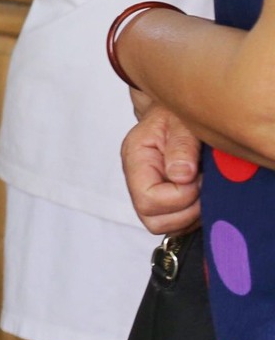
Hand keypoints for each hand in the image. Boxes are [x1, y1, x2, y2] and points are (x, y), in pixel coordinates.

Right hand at [121, 103, 202, 234]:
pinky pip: (176, 224)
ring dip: (191, 214)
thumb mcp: (180, 122)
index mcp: (136, 159)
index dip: (179, 196)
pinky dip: (193, 216)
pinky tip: (201, 194)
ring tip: (202, 188)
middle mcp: (137, 180)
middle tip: (202, 185)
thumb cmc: (175, 114)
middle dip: (186, 209)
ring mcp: (148, 193)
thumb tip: (182, 176)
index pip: (148, 199)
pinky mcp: (162, 201)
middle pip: (153, 220)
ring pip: (165, 226)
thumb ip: (181, 146)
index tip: (197, 177)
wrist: (174, 113)